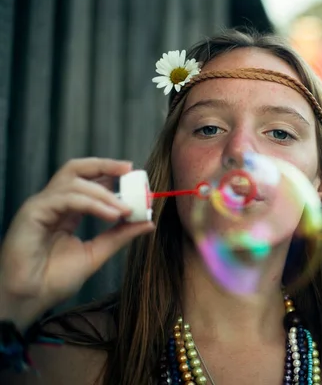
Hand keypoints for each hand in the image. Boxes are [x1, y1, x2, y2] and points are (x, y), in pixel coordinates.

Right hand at [0, 158, 154, 329]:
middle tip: (129, 170)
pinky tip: (110, 215)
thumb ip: (120, 235)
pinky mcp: (33, 212)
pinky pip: (67, 199)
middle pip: (76, 169)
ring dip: (105, 194)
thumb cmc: (54, 279)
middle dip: (104, 165)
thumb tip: (148, 222)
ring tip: (125, 210)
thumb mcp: (97, 253)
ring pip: (74, 182)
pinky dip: (92, 204)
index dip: (110, 174)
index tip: (135, 176)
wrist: (29, 298)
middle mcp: (53, 203)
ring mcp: (41, 206)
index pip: (88, 180)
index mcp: (67, 210)